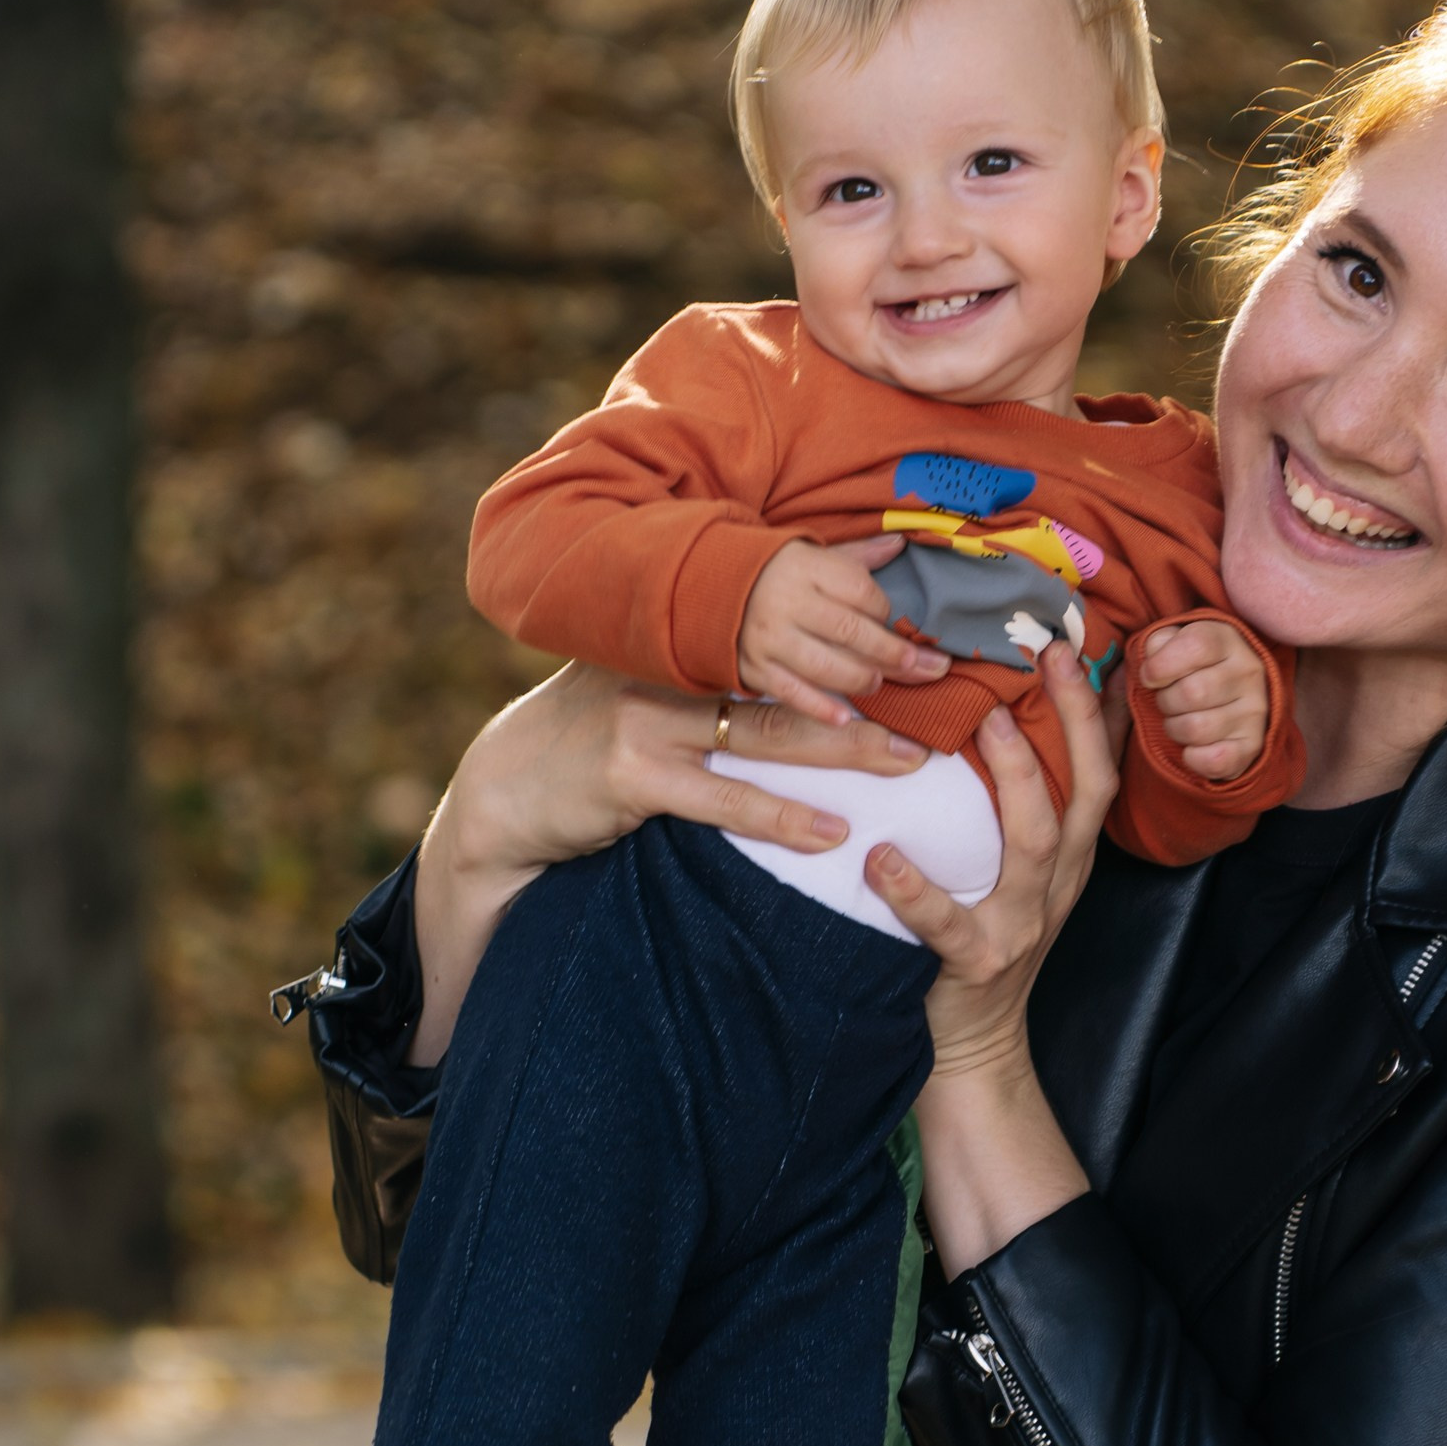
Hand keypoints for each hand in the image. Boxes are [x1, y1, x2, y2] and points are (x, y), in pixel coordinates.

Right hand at [411, 664, 929, 1061]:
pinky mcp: (633, 776)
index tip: (919, 621)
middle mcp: (666, 666)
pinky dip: (782, 817)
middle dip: (869, 682)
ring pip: (767, 733)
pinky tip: (833, 831)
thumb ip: (720, 655)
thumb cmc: (595, 734)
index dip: (849, 613)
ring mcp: (648, 719)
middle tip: (939, 693)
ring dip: (845, 749)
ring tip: (909, 762)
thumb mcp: (650, 679)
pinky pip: (724, 800)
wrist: (508, 791)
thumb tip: (789, 634)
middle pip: (787, 672)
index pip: (776, 617)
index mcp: (679, 636)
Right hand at [736, 534, 950, 725]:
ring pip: (827, 667)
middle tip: (924, 668)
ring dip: (862, 680)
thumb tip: (900, 545)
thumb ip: (856, 556)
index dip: (887, 612)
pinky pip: (792, 693)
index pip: (862, 593)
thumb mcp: (810, 554)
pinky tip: (843, 717)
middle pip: (853, 633)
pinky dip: (819, 708)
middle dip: (894, 654)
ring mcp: (769, 638)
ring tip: (876, 683)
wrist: (705, 585)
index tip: (898, 623)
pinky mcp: (754, 668)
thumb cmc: (773, 571)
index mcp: (806, 567)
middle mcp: (787, 603)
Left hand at [870, 646, 1114, 1276]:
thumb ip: (1020, 807)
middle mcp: (1057, 884)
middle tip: (1049, 658)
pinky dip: (915, 890)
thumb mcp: (1017, 873)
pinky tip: (881, 859)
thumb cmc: (980, 943)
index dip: (1097, 710)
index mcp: (1069, 856)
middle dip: (1073, 722)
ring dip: (1015, 782)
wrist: (975, 1050)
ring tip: (989, 731)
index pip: (1099, 769)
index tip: (1080, 643)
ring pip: (1035, 845)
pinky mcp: (976, 965)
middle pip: (1083, 791)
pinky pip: (947, 924)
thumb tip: (1013, 719)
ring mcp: (1022, 925)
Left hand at [1135, 616, 1269, 782]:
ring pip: (1196, 728)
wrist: (1228, 700)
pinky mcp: (1253, 746)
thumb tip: (1152, 656)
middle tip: (1168, 701)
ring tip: (1180, 720)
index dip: (1161, 664)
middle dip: (1165, 701)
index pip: (1196, 644)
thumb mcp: (1174, 644)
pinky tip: (1193, 746)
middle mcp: (1249, 671)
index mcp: (1228, 639)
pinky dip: (1193, 758)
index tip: (1150, 677)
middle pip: (1192, 692)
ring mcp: (1255, 710)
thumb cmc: (1190, 669)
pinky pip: (1212, 760)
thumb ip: (1158, 643)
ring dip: (1175, 729)